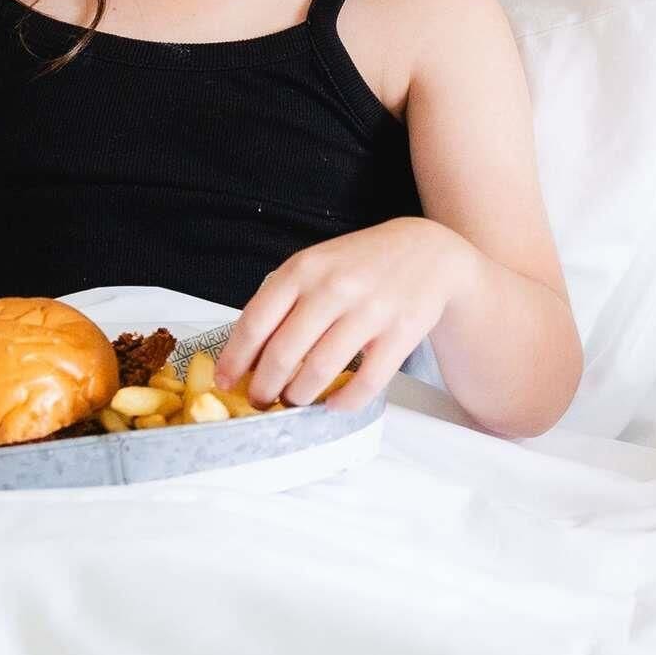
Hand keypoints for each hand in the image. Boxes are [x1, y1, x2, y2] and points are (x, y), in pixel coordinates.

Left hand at [216, 219, 470, 411]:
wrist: (428, 251)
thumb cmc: (360, 264)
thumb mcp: (315, 265)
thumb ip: (282, 301)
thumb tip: (246, 355)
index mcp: (305, 269)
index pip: (256, 323)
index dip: (235, 360)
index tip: (227, 382)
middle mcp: (335, 288)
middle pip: (283, 354)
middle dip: (264, 388)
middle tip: (261, 400)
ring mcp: (371, 310)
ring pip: (319, 372)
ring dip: (299, 397)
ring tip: (294, 400)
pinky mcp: (401, 333)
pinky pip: (366, 382)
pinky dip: (343, 402)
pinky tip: (333, 403)